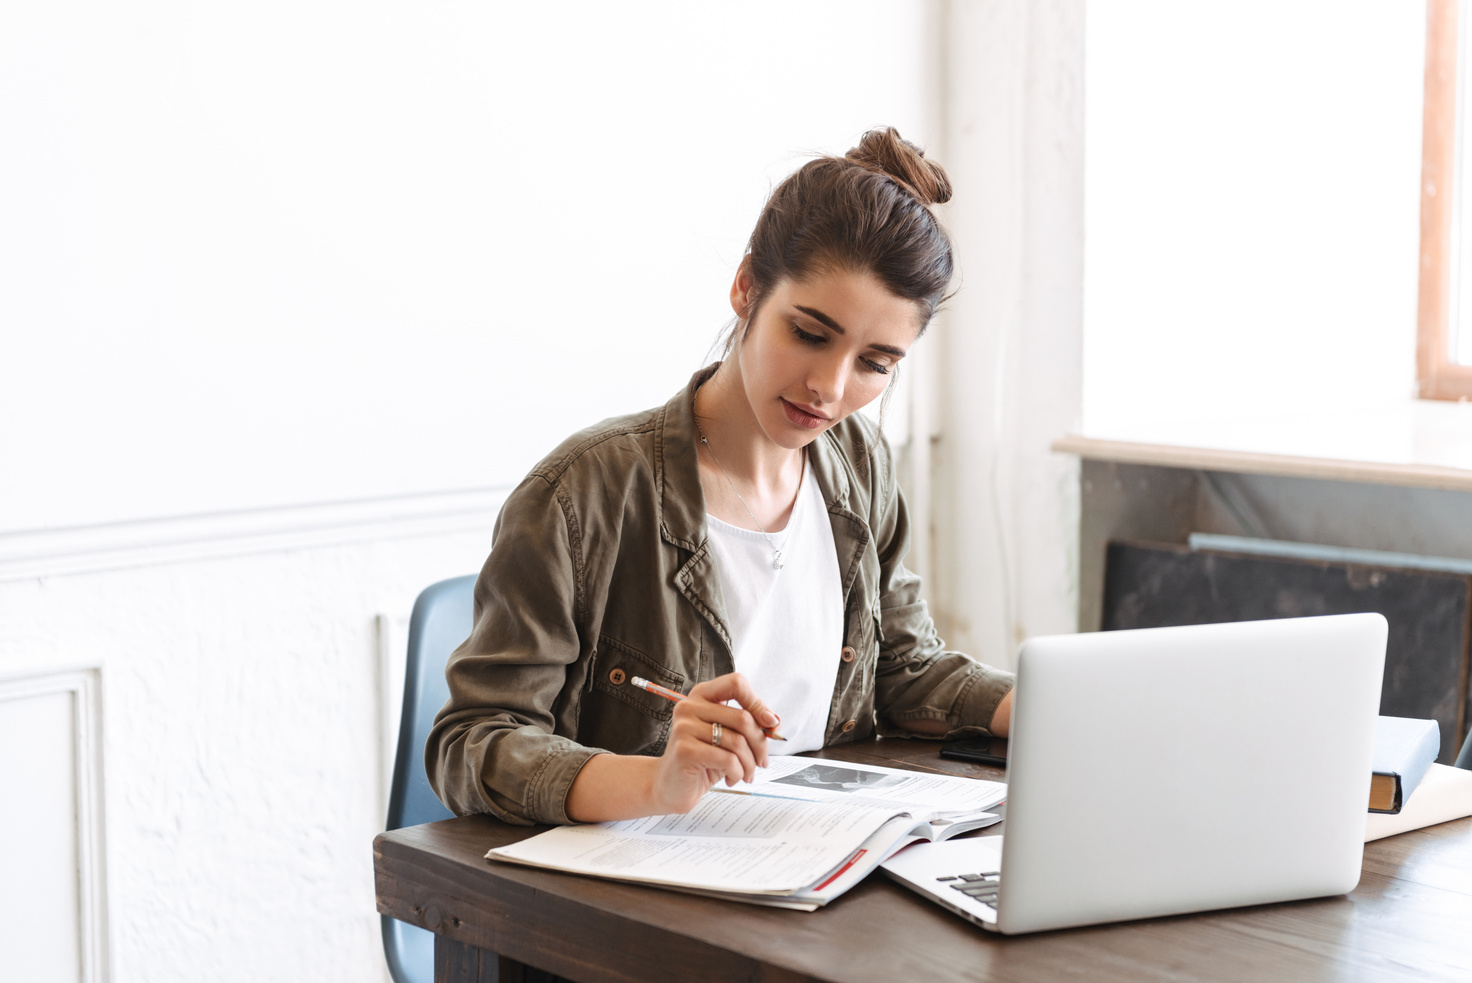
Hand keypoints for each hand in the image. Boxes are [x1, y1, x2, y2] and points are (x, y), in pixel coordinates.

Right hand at [648, 672, 779, 814]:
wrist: (671, 786)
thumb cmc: (703, 760)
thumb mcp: (728, 737)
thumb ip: (748, 724)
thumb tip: (774, 721)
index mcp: (702, 695)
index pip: (736, 683)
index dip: (758, 702)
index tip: (770, 723)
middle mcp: (690, 706)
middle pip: (742, 717)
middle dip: (760, 744)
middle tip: (761, 761)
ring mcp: (684, 727)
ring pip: (737, 742)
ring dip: (749, 764)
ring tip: (745, 774)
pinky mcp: (685, 751)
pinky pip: (728, 759)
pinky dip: (737, 772)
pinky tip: (731, 778)